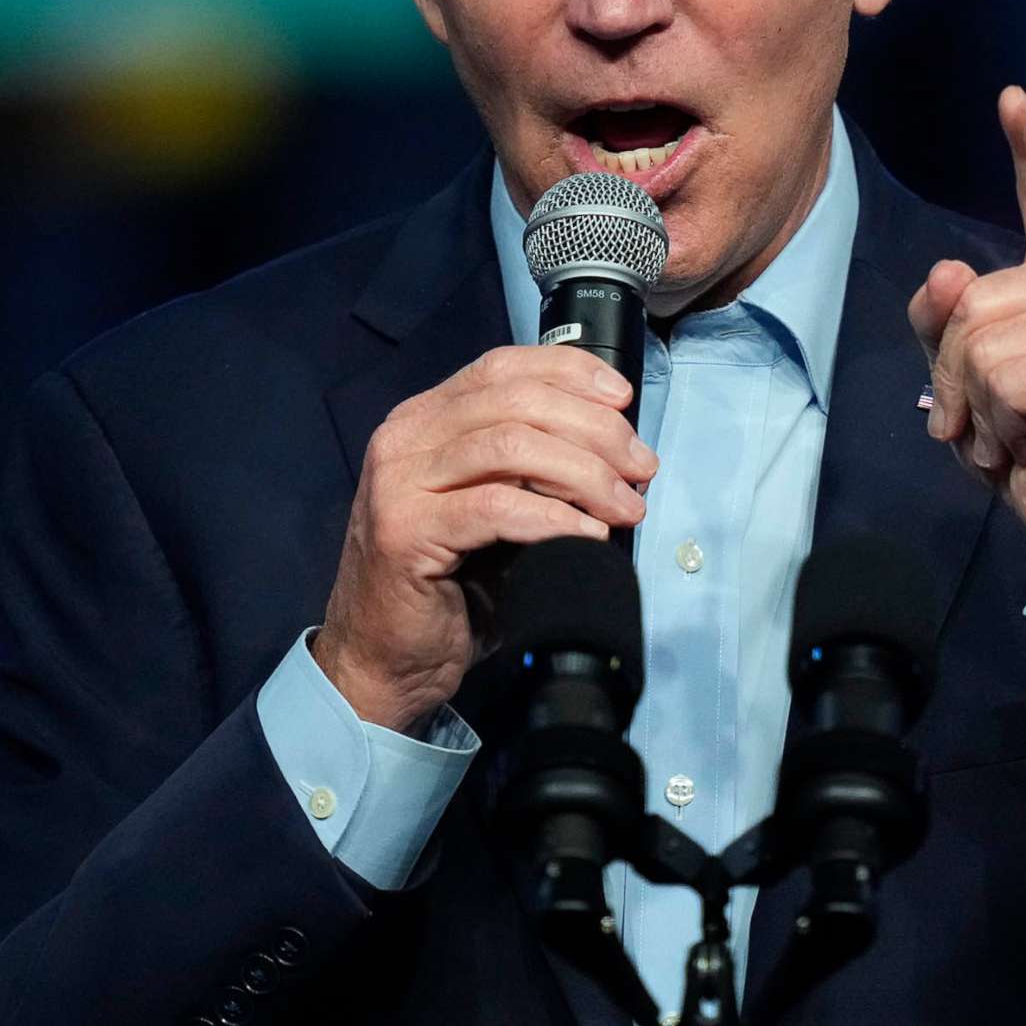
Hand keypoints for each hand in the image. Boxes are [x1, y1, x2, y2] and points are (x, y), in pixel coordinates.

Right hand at [313, 345, 655, 731]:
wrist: (384, 660)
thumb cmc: (448, 587)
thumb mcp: (491, 505)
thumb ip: (529, 465)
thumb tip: (616, 448)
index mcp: (424, 418)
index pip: (503, 366)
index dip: (570, 373)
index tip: (623, 400)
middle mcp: (405, 438)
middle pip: (517, 401)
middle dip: (594, 430)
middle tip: (641, 469)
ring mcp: (399, 482)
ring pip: (511, 446)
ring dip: (585, 473)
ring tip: (626, 506)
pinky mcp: (405, 531)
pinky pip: (498, 507)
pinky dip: (555, 517)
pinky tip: (589, 534)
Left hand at [908, 87, 1025, 583]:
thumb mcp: (970, 371)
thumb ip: (946, 316)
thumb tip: (950, 274)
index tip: (1013, 99)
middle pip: (967, 299)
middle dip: (958, 373)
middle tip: (1005, 415)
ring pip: (975, 340)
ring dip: (975, 404)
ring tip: (1021, 429)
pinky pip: (996, 379)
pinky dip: (996, 425)